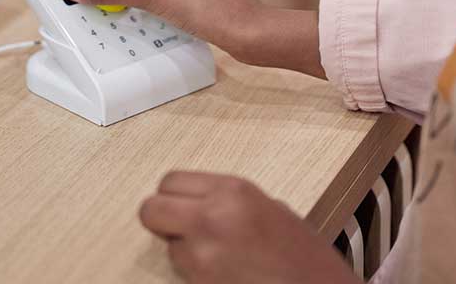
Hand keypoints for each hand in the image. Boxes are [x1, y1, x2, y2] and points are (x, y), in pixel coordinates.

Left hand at [140, 171, 358, 283]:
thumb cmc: (304, 255)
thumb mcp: (270, 209)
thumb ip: (229, 201)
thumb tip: (196, 204)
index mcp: (233, 190)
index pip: (170, 181)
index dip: (173, 196)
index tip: (181, 205)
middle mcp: (212, 215)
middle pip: (151, 209)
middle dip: (162, 220)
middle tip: (181, 229)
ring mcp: (203, 253)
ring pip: (166, 245)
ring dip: (182, 250)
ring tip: (216, 257)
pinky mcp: (201, 282)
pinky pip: (180, 271)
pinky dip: (193, 273)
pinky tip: (222, 274)